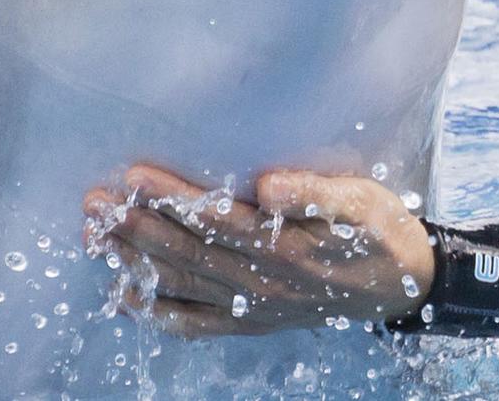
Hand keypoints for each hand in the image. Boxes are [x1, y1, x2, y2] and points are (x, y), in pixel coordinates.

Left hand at [82, 164, 434, 336]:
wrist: (404, 286)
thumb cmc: (381, 231)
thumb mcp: (364, 202)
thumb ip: (317, 194)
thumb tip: (269, 185)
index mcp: (286, 250)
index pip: (217, 220)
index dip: (174, 198)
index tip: (134, 175)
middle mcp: (262, 284)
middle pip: (189, 253)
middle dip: (137, 227)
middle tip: (94, 203)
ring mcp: (254, 308)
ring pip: (184, 284)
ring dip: (135, 260)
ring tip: (95, 235)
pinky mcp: (251, 322)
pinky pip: (196, 323)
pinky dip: (158, 312)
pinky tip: (125, 296)